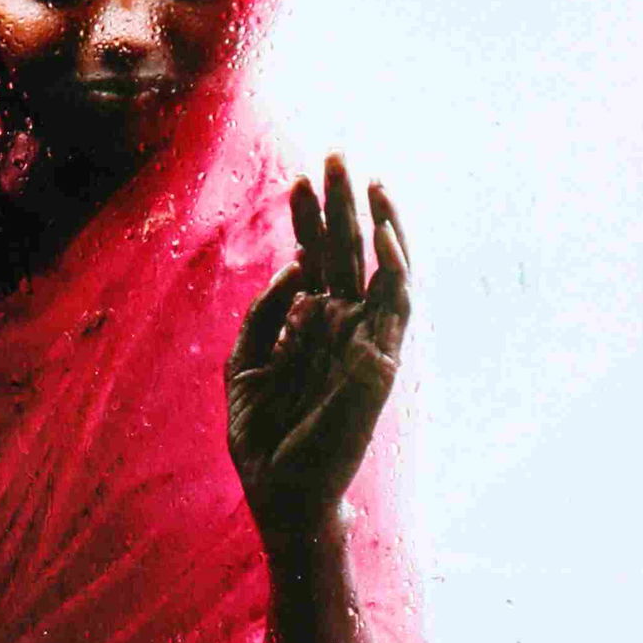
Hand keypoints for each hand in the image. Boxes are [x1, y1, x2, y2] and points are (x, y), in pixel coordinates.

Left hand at [226, 154, 410, 542]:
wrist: (282, 489)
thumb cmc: (265, 435)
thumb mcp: (246, 364)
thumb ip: (264, 315)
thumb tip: (296, 268)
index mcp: (310, 325)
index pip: (313, 259)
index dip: (306, 221)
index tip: (296, 181)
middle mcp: (342, 326)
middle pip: (346, 252)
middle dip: (340, 204)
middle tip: (334, 153)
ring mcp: (365, 341)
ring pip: (380, 269)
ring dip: (377, 223)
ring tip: (369, 179)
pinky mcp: (382, 361)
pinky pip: (396, 307)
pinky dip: (395, 269)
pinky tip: (386, 234)